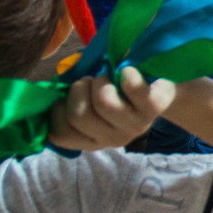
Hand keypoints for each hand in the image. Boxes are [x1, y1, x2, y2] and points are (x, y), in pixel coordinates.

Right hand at [51, 65, 176, 151]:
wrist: (158, 85)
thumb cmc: (116, 90)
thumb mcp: (88, 98)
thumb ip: (69, 98)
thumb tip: (54, 87)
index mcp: (93, 139)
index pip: (60, 135)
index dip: (58, 110)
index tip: (69, 97)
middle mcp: (112, 139)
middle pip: (78, 115)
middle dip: (78, 90)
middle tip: (91, 83)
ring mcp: (134, 125)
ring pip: (103, 101)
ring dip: (100, 80)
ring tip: (109, 77)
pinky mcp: (152, 107)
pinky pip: (131, 87)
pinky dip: (127, 73)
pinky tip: (128, 72)